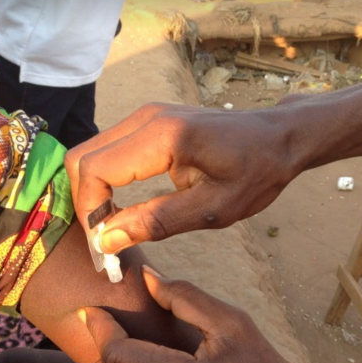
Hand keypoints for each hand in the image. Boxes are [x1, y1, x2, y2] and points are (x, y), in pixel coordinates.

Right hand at [66, 103, 300, 254]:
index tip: (104, 247)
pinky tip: (121, 211)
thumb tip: (107, 239)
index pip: (95, 169)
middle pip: (82, 158)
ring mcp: (145, 115)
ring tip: (111, 232)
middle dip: (85, 204)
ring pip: (90, 154)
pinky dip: (103, 182)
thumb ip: (158, 222)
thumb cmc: (257, 173)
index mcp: (164, 137)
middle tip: (104, 243)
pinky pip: (108, 151)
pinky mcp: (148, 122)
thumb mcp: (214, 209)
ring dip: (92, 194)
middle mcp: (147, 118)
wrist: (279, 138)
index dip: (90, 211)